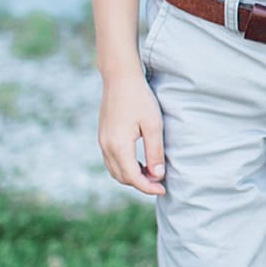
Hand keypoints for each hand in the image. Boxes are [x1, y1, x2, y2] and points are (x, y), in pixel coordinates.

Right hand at [99, 71, 165, 194]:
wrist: (119, 77)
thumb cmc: (139, 98)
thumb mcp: (153, 125)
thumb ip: (155, 151)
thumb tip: (157, 175)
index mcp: (119, 145)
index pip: (133, 177)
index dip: (148, 187)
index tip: (163, 189)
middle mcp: (106, 146)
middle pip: (122, 177)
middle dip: (140, 183)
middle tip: (159, 181)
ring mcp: (102, 141)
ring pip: (115, 171)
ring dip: (132, 176)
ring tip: (150, 172)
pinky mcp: (102, 136)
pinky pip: (111, 161)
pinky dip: (124, 167)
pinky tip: (139, 162)